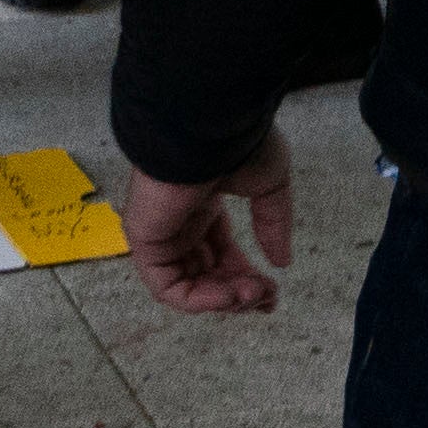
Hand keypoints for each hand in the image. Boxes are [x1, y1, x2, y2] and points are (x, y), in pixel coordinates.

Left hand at [126, 125, 294, 314]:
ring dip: (225, 299)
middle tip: (267, 297)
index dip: (245, 278)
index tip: (272, 291)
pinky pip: (168, 287)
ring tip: (253, 294)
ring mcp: (161, 232)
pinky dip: (200, 300)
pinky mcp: (145, 242)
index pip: (219, 254)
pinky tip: (230, 295)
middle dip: (239, 293)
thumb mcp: (268, 186)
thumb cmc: (238, 144)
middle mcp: (179, 221)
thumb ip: (272, 225)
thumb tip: (281, 262)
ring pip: (189, 286)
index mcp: (203, 204)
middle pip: (206, 275)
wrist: (210, 127)